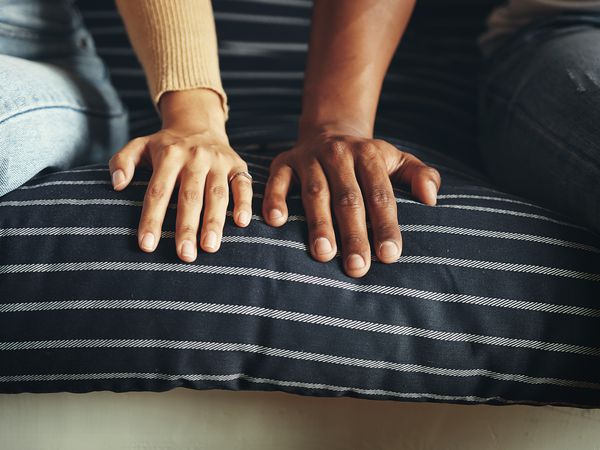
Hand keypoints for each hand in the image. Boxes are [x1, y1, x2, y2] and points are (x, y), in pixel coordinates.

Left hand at [109, 89, 251, 261]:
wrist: (199, 124)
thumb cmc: (166, 145)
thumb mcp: (139, 146)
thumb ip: (122, 162)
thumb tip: (116, 184)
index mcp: (169, 155)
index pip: (158, 192)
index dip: (152, 219)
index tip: (147, 246)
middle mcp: (195, 158)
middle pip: (190, 197)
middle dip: (187, 227)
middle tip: (185, 255)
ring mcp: (219, 162)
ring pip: (217, 194)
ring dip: (214, 222)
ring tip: (210, 248)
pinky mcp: (238, 165)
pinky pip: (243, 185)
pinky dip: (244, 203)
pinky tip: (241, 223)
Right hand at [263, 126, 440, 277]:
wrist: (329, 130)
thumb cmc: (367, 159)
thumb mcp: (397, 160)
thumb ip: (419, 176)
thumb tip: (431, 199)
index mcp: (369, 156)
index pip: (380, 194)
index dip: (385, 225)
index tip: (390, 255)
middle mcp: (339, 155)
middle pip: (348, 199)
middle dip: (353, 234)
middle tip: (358, 267)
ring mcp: (309, 158)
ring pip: (315, 193)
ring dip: (319, 224)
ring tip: (324, 254)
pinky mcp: (284, 162)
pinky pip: (277, 181)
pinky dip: (275, 199)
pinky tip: (276, 222)